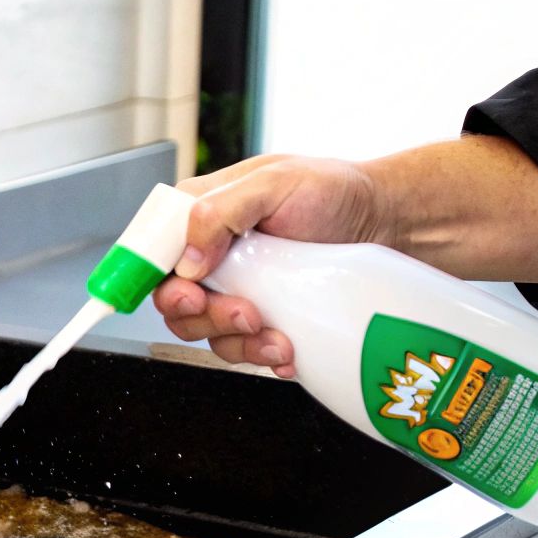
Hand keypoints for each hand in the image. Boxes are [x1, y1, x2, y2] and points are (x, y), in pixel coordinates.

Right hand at [152, 155, 388, 378]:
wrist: (387, 223)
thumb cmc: (334, 191)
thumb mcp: (275, 182)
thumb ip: (221, 212)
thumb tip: (187, 260)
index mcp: (199, 216)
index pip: (150, 252)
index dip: (152, 280)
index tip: (185, 294)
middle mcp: (209, 255)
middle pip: (173, 303)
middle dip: (204, 316)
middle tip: (242, 311)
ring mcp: (234, 290)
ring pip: (205, 332)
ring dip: (237, 340)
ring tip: (275, 334)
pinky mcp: (260, 318)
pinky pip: (241, 348)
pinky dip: (261, 355)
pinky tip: (287, 349)